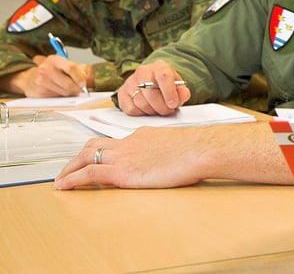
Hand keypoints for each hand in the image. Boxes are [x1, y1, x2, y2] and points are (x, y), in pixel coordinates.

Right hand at [4, 56, 89, 96]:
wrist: (30, 79)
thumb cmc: (52, 72)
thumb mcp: (68, 66)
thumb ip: (83, 71)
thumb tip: (90, 81)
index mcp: (54, 59)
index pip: (71, 68)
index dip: (80, 77)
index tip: (84, 83)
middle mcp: (46, 69)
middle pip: (68, 83)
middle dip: (77, 88)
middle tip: (79, 89)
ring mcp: (41, 81)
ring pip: (65, 92)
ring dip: (70, 93)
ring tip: (67, 88)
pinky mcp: (40, 92)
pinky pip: (58, 97)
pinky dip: (62, 96)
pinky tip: (58, 91)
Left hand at [54, 123, 293, 188]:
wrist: (202, 149)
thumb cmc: (201, 149)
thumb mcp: (183, 146)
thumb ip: (174, 150)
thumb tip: (184, 157)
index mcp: (145, 135)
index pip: (117, 141)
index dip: (103, 149)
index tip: (97, 157)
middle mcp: (130, 142)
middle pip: (95, 144)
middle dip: (78, 156)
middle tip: (69, 169)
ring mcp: (125, 155)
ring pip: (85, 156)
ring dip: (69, 168)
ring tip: (61, 181)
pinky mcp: (122, 171)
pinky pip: (88, 173)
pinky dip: (72, 179)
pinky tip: (64, 188)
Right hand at [117, 61, 189, 115]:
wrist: (153, 82)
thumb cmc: (166, 85)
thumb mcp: (178, 86)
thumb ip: (182, 91)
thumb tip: (184, 95)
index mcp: (159, 66)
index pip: (163, 77)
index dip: (169, 93)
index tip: (173, 104)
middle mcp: (142, 72)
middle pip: (151, 93)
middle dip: (161, 106)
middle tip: (168, 111)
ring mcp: (130, 82)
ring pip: (141, 103)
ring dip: (153, 111)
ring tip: (159, 110)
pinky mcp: (122, 93)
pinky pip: (131, 109)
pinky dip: (141, 113)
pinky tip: (148, 109)